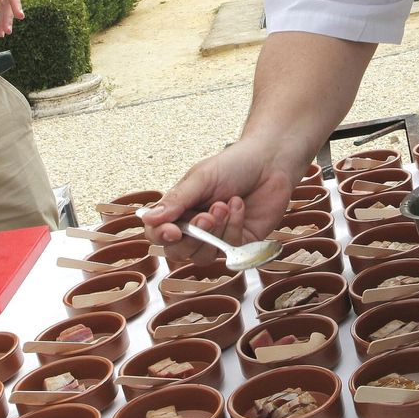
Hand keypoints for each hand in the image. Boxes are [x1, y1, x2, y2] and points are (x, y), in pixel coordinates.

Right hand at [140, 140, 301, 264]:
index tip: (172, 231)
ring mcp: (217, 238)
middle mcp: (195, 227)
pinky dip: (234, 226)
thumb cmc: (233, 165)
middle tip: (206, 216)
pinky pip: (229, 249)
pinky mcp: (240, 244)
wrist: (270, 162)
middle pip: (178, 252)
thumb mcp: (201, 178)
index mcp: (180, 209)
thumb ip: (176, 200)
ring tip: (225, 205)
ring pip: (203, 256)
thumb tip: (148, 219)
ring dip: (214, 232)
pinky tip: (239, 205)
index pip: (158, 233)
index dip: (161, 236)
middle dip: (192, 237)